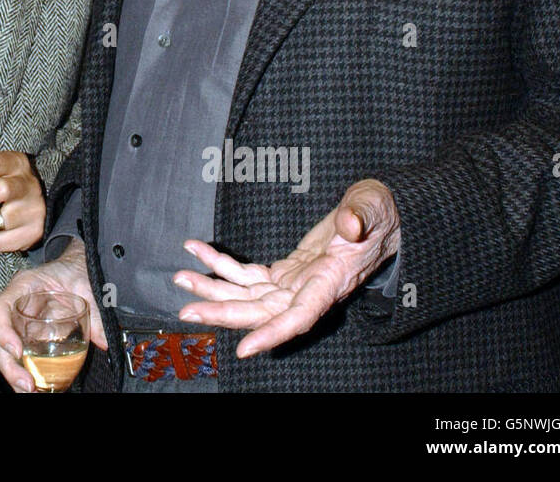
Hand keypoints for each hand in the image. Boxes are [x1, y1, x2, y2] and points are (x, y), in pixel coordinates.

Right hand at [0, 239, 103, 391]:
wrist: (79, 268)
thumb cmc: (76, 270)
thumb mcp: (86, 284)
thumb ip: (95, 311)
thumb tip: (104, 339)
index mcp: (24, 287)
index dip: (2, 331)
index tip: (17, 351)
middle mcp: (17, 307)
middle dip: (9, 365)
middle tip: (27, 384)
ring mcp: (23, 324)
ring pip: (8, 352)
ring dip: (16, 374)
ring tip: (30, 390)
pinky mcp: (32, 337)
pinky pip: (24, 356)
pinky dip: (28, 372)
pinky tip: (38, 387)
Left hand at [173, 179, 400, 357]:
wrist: (378, 213)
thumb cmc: (379, 212)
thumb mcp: (373, 209)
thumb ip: (360, 217)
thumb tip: (349, 225)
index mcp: (331, 282)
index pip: (299, 316)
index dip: (272, 333)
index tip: (244, 349)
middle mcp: (309, 290)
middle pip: (261, 311)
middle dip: (224, 312)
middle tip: (187, 312)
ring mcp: (294, 283)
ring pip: (248, 294)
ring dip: (213, 288)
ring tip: (181, 277)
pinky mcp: (285, 271)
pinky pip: (246, 272)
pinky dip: (220, 263)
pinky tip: (197, 251)